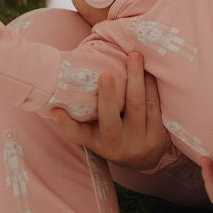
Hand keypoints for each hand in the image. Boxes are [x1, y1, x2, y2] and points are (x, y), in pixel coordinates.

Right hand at [50, 50, 168, 170]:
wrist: (145, 157)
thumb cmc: (116, 131)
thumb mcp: (99, 128)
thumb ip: (88, 109)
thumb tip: (72, 69)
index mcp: (96, 141)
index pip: (77, 135)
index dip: (65, 125)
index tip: (55, 111)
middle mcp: (115, 145)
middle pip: (110, 121)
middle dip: (108, 97)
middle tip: (105, 74)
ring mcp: (137, 141)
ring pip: (137, 107)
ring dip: (136, 79)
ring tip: (134, 56)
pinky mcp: (157, 135)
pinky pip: (154, 105)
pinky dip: (151, 85)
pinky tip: (149, 69)